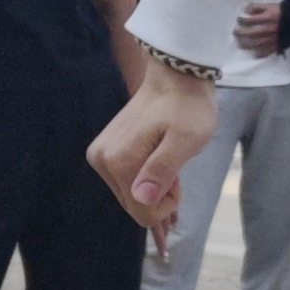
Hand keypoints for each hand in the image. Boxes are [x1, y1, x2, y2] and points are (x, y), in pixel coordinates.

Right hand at [87, 68, 223, 261]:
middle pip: (134, 205)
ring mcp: (102, 155)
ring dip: (154, 192)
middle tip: (177, 174)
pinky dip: (145, 186)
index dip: (167, 204)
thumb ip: (163, 170)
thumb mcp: (184, 141)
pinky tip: (160, 188)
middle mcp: (103, 161)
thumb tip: (142, 199)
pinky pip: (127, 182)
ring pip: (131, 195)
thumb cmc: (187, 109)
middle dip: (159, 199)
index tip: (179, 180)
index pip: (143, 210)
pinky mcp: (106, 152)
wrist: (175, 79)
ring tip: (171, 174)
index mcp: (120, 161)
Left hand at [232, 0, 288, 57]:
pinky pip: (268, 51)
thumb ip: (256, 7)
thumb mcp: (269, 5)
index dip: (242, 20)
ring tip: (240, 44)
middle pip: (252, 33)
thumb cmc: (282, 11)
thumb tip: (245, 11)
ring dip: (247, 44)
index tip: (239, 20)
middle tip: (235, 33)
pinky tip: (255, 53)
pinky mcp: (279, 44)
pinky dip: (261, 54)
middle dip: (241, 33)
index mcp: (268, 17)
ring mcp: (274, 38)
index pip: (251, 20)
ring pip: (257, 44)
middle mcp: (270, 28)